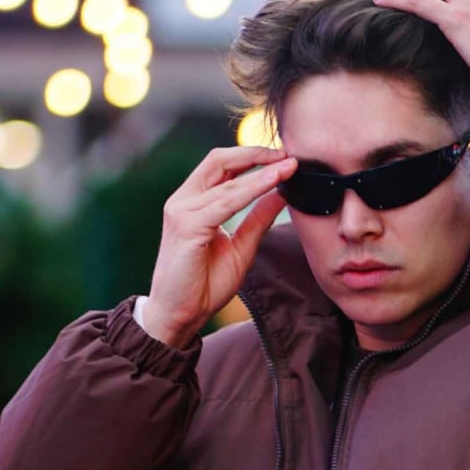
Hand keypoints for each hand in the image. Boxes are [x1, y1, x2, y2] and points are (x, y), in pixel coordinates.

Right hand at [144, 146, 296, 348]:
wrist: (180, 315)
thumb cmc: (204, 283)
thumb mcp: (241, 247)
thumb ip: (258, 219)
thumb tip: (282, 194)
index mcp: (193, 202)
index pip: (222, 164)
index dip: (253, 155)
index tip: (285, 156)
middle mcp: (183, 201)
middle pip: (219, 159)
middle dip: (255, 153)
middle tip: (287, 154)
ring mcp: (182, 212)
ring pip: (226, 181)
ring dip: (261, 172)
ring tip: (288, 167)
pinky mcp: (187, 227)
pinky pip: (224, 203)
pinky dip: (251, 190)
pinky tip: (272, 185)